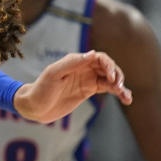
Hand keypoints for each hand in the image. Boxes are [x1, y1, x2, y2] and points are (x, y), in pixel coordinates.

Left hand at [14, 51, 132, 122]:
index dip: (109, 65)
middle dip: (117, 75)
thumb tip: (92, 54)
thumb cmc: (41, 88)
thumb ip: (72, 63)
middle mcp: (84, 68)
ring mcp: (88, 79)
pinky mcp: (89, 90)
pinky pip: (107, 89)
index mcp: (77, 61)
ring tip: (126, 96)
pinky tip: (126, 99)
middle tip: (118, 87)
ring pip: (110, 79)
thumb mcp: (54, 74)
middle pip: (109, 67)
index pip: (100, 58)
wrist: (34, 107)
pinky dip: (118, 92)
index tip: (111, 78)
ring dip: (121, 85)